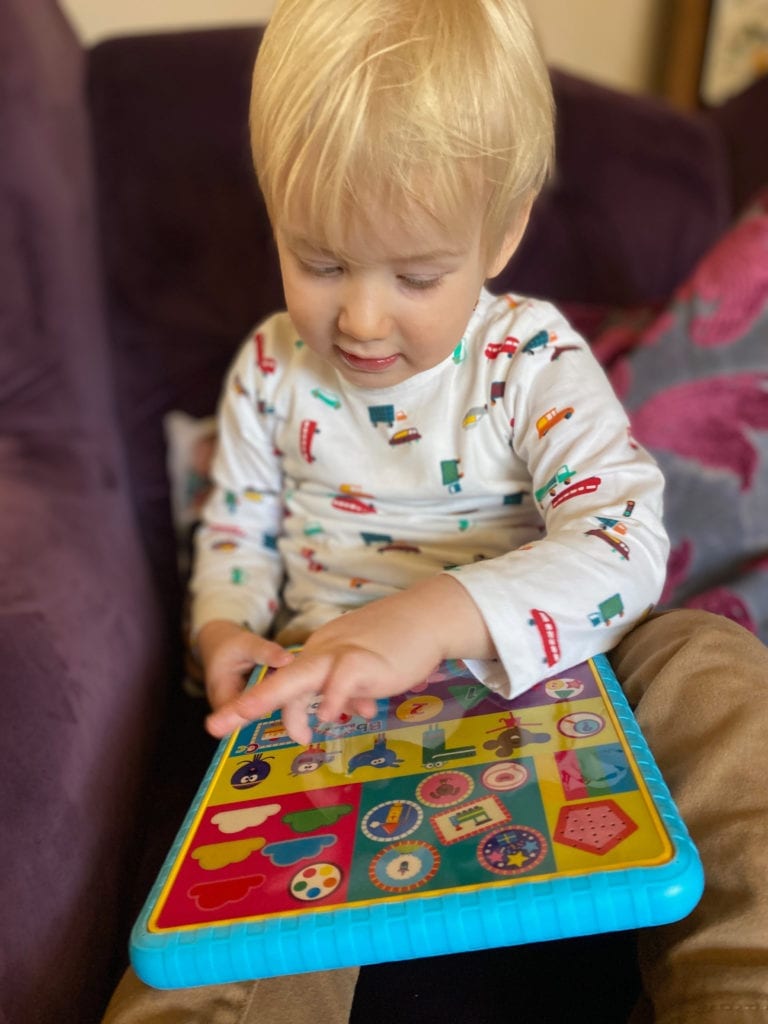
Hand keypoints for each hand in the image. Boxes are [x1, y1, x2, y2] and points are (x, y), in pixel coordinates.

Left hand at [205, 575, 495, 744]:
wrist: (426, 618)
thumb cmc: (398, 645)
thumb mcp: (366, 671)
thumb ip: (350, 691)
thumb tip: (342, 712)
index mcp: (321, 655)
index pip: (286, 682)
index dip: (262, 704)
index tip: (234, 723)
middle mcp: (324, 653)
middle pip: (280, 680)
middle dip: (247, 705)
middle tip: (215, 726)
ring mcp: (343, 655)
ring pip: (300, 678)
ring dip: (272, 699)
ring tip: (243, 714)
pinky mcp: (364, 660)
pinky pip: (341, 679)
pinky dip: (333, 698)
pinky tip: (331, 716)